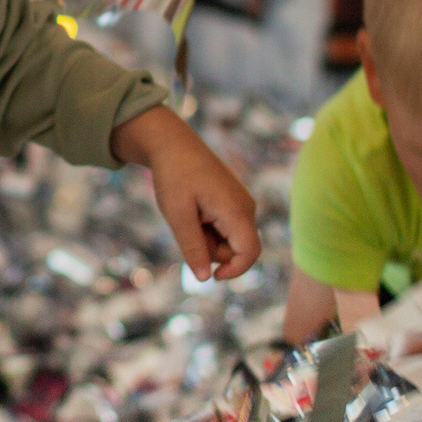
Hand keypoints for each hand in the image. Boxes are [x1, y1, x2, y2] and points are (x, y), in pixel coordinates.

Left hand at [110, 106, 261, 280]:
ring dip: (208, 237)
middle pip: (237, 249)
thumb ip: (193, 248)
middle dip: (212, 250)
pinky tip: (194, 209)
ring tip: (188, 215)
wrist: (171, 143)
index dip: (234, 271)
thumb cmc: (173, 176)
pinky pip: (225, 225)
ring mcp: (241, 202)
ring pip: (229, 238)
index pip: (250, 254)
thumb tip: (205, 279)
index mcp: (236, 210)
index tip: (211, 276)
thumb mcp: (178, 216)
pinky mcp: (233, 200)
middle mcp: (246, 207)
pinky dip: (208, 226)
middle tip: (186, 228)